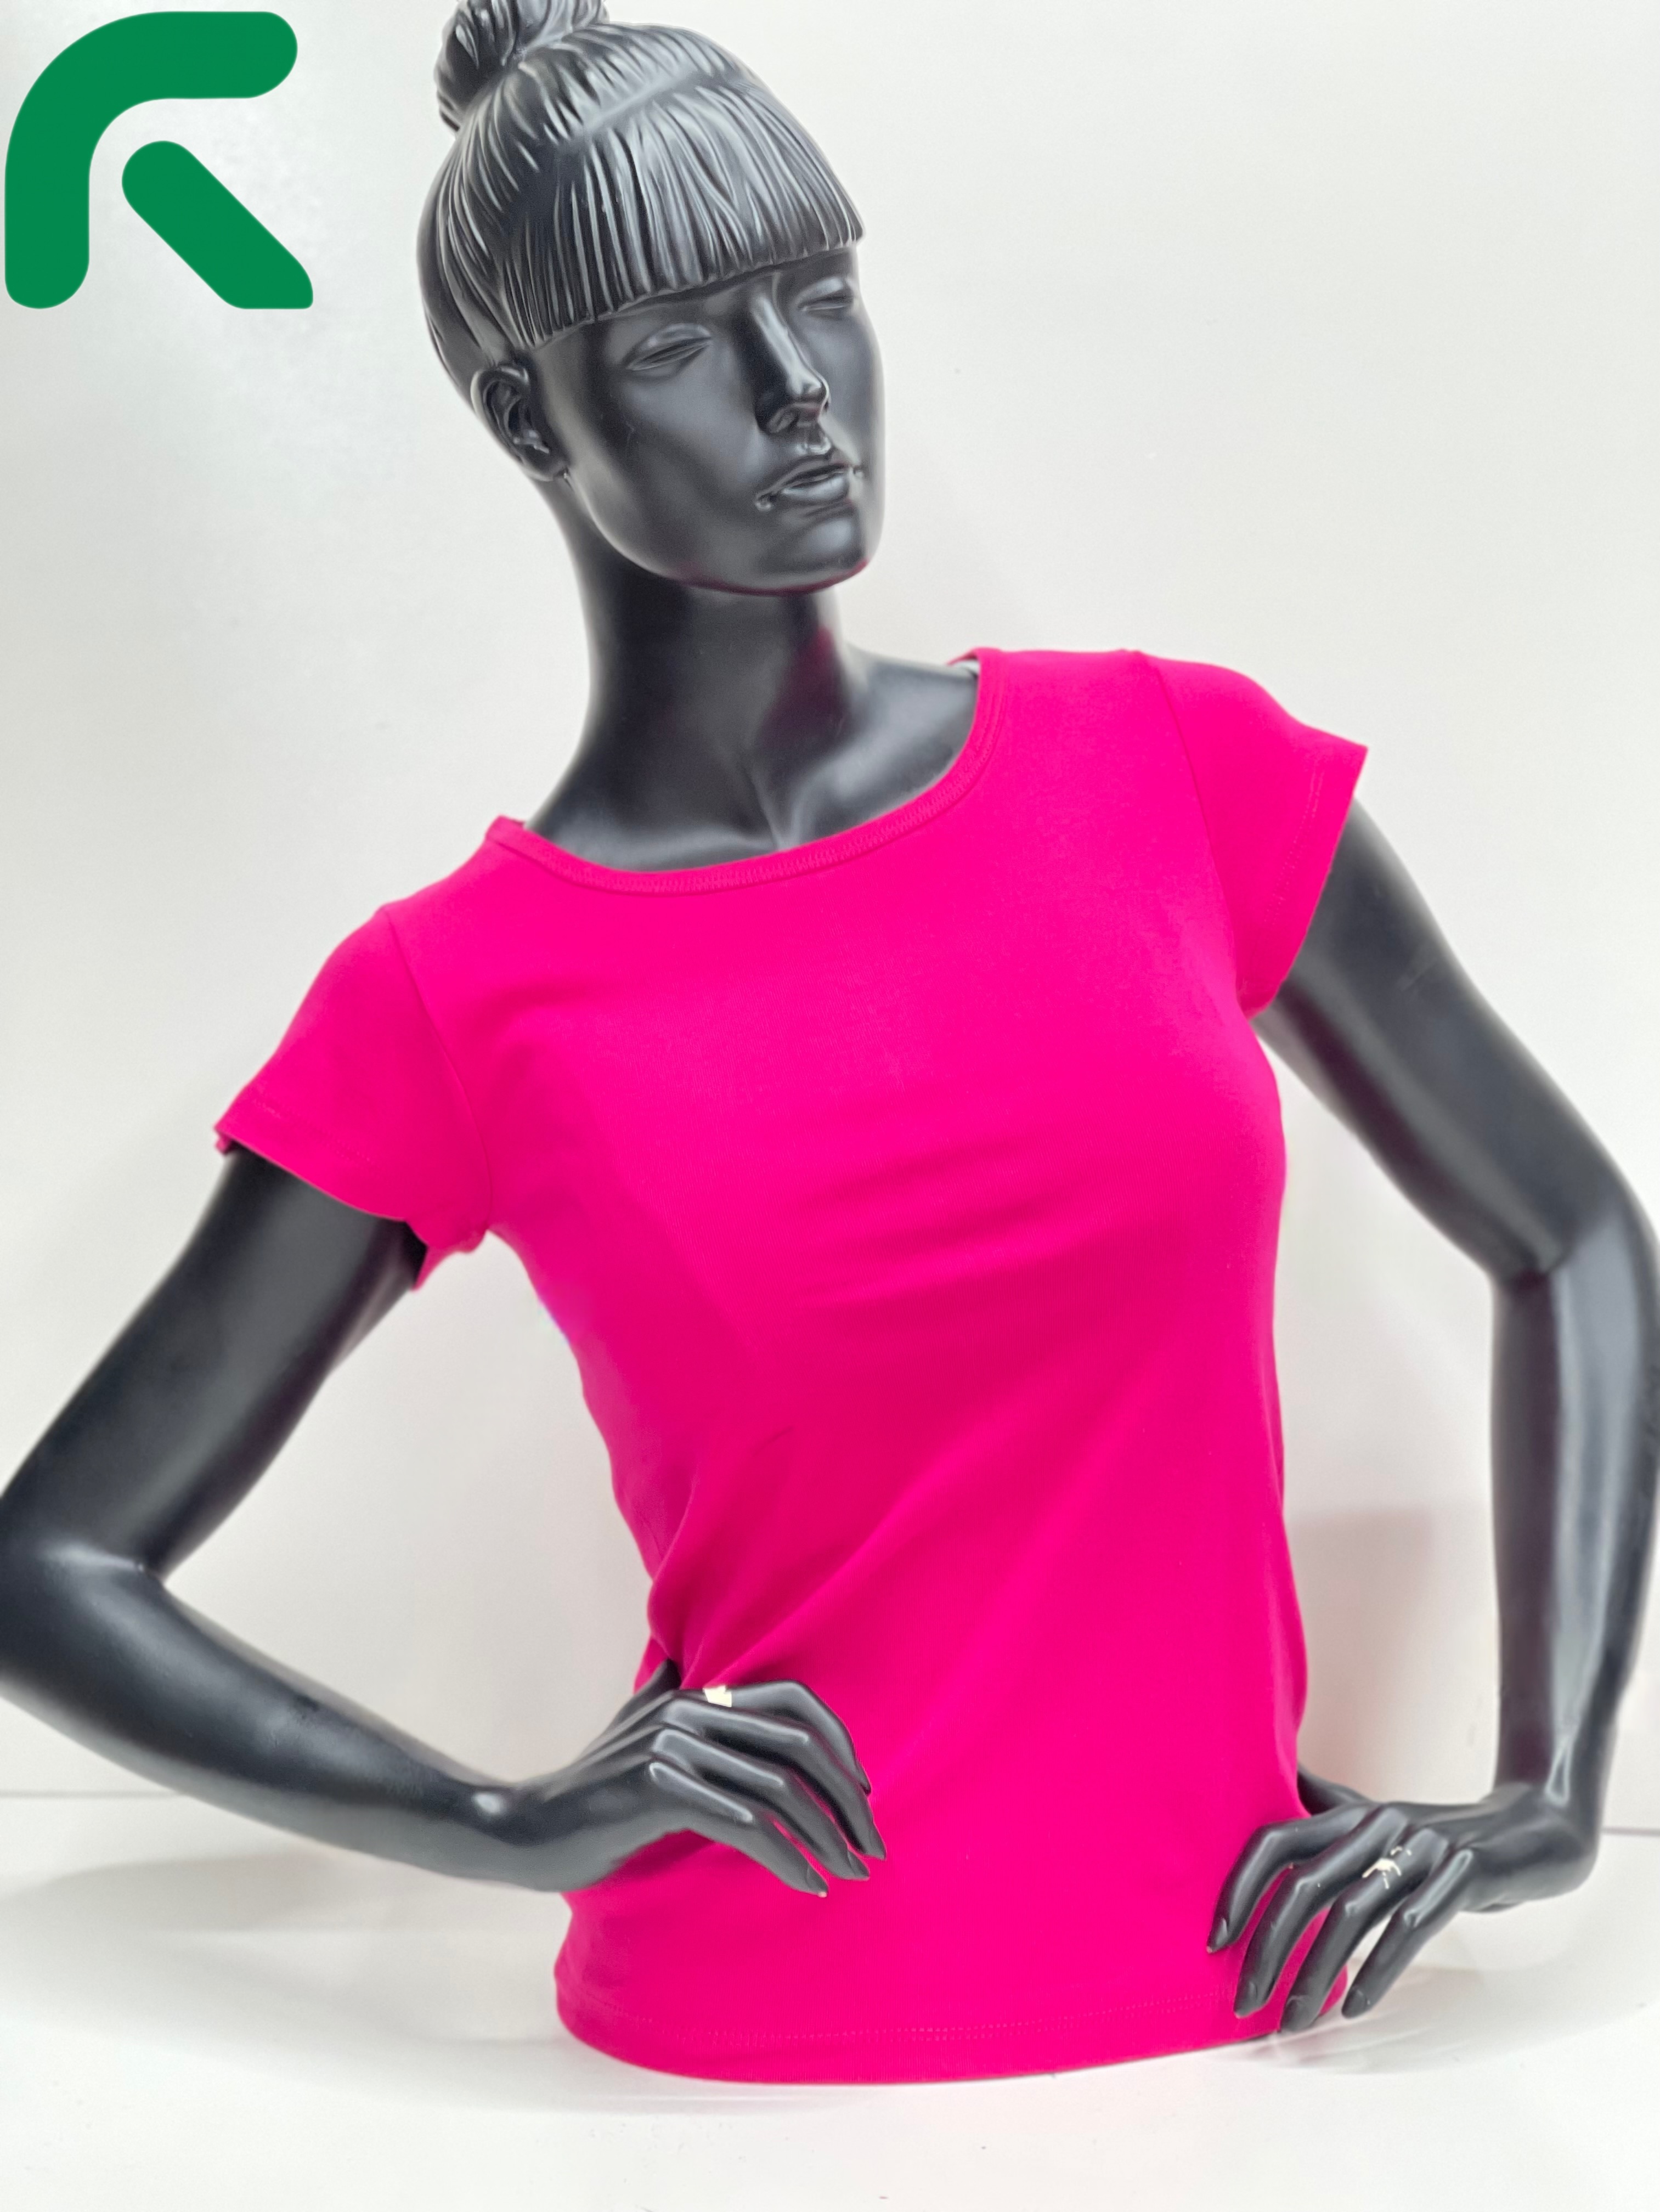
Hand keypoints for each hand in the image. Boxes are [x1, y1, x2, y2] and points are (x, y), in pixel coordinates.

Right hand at [481, 1662, 884, 1897]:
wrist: (530, 1828)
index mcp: (695, 1697)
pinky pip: (745, 1826)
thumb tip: (681, 1659)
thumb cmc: (591, 1785)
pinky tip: (809, 1884)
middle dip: (845, 1799)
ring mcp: (673, 1750)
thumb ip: (663, 1693)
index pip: (792, 1698)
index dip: (838, 1740)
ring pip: (777, 1792)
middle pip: (797, 1748)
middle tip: (873, 1846)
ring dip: (825, 1837)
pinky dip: (787, 1858)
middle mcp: (690, 1714)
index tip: (862, 1791)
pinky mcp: (659, 1791)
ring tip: (850, 1873)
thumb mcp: (632, 1727)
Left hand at [1210, 1770, 1596, 2031]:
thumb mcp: (1379, 1819)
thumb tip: (1272, 1788)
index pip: (1275, 1841)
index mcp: (1351, 1814)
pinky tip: (1353, 2008)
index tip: (1215, 1941)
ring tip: (1290, 2018)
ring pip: (1352, 1915)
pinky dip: (1377, 1972)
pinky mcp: (1463, 1874)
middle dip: (1268, 1947)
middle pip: (1305, 1885)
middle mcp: (1378, 1824)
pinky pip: (1410, 1929)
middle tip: (1243, 2001)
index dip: (1239, 1887)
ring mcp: (1421, 1849)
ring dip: (1315, 1973)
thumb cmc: (1442, 1836)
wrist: (1533, 1831)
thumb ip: (1325, 1809)